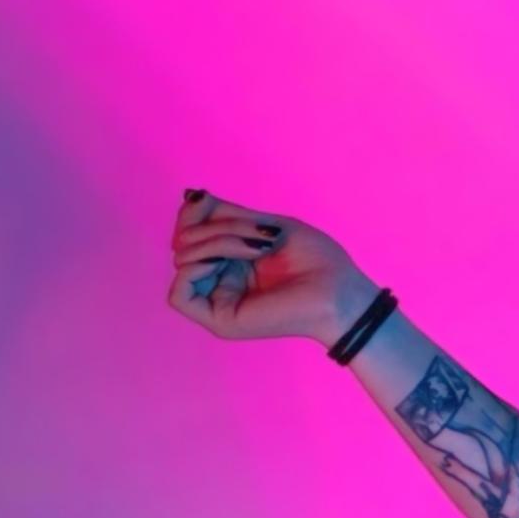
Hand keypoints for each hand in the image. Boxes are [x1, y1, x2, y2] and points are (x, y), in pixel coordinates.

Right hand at [166, 189, 380, 345]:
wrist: (340, 290)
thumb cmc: (315, 259)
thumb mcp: (264, 224)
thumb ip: (224, 214)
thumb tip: (189, 196)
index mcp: (231, 260)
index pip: (187, 231)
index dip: (191, 212)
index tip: (208, 199)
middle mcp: (220, 280)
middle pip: (185, 242)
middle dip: (215, 226)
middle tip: (259, 234)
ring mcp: (218, 302)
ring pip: (184, 261)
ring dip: (217, 242)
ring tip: (258, 248)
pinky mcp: (219, 321)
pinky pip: (178, 295)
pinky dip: (195, 270)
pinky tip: (224, 264)